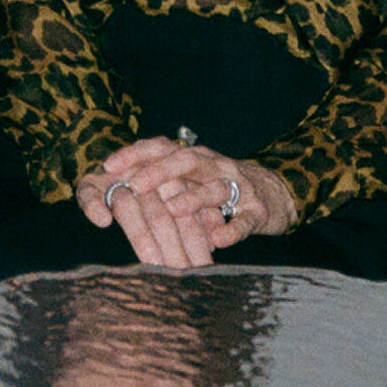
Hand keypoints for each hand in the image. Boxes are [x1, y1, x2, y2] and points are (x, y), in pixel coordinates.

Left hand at [78, 136, 296, 266]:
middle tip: (134, 185)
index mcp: (197, 156)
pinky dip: (231, 229)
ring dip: (193, 199)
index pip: (163, 148)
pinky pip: (244, 220)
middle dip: (159, 172)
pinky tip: (216, 238)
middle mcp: (216, 166)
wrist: (277, 194)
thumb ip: (163, 179)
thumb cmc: (223, 187)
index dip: (135, 154)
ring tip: (171, 209)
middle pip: (187, 161)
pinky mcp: (258, 211)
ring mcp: (239, 187)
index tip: (109, 166)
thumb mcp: (194, 177)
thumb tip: (117, 187)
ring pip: (215, 189)